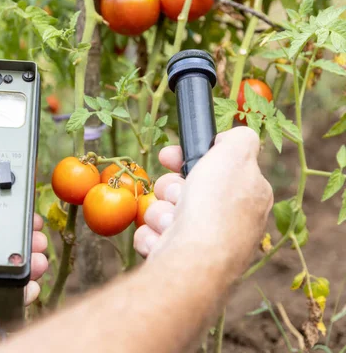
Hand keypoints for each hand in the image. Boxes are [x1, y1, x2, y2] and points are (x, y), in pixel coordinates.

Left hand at [0, 164, 47, 331]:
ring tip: (38, 262)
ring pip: (17, 271)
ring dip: (34, 266)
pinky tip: (29, 286)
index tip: (35, 218)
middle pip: (17, 245)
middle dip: (34, 242)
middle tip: (38, 240)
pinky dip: (23, 294)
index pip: (7, 220)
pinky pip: (7, 298)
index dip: (25, 218)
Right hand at [134, 127, 272, 275]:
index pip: (214, 168)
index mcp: (247, 196)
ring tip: (169, 224)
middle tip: (175, 195)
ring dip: (159, 213)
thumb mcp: (235, 154)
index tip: (169, 156)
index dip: (187, 159)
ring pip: (165, 211)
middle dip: (170, 188)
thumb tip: (229, 140)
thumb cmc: (215, 205)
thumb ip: (239, 138)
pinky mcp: (180, 261)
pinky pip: (154, 236)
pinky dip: (152, 236)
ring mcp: (203, 244)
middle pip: (184, 189)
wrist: (194, 260)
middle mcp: (229, 221)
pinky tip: (162, 241)